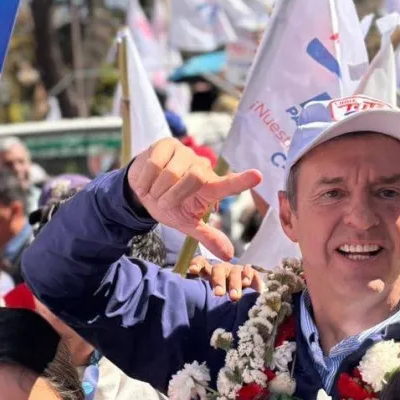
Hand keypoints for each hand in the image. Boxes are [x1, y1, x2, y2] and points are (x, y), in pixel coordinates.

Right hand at [127, 138, 261, 260]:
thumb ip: (207, 236)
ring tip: (154, 193)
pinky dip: (146, 181)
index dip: (241, 181)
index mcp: (210, 187)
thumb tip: (229, 255)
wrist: (141, 190)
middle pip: (194, 178)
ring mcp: (184, 153)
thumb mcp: (187, 224)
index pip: (228, 184)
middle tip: (164, 203)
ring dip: (158, 190)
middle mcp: (201, 167)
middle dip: (174, 196)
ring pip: (171, 172)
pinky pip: (154, 164)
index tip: (258, 176)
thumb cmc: (168, 204)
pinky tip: (145, 184)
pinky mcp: (166, 144)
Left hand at [189, 255, 263, 299]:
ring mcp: (236, 271)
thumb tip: (189, 305)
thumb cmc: (221, 304)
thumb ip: (202, 299)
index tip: (192, 270)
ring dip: (234, 283)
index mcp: (209, 274)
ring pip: (234, 271)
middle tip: (219, 294)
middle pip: (218, 269)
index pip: (201, 264)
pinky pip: (249, 270)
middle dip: (218, 281)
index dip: (196, 264)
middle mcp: (222, 270)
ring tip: (234, 297)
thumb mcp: (210, 302)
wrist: (243, 306)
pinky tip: (246, 283)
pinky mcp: (250, 274)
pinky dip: (247, 275)